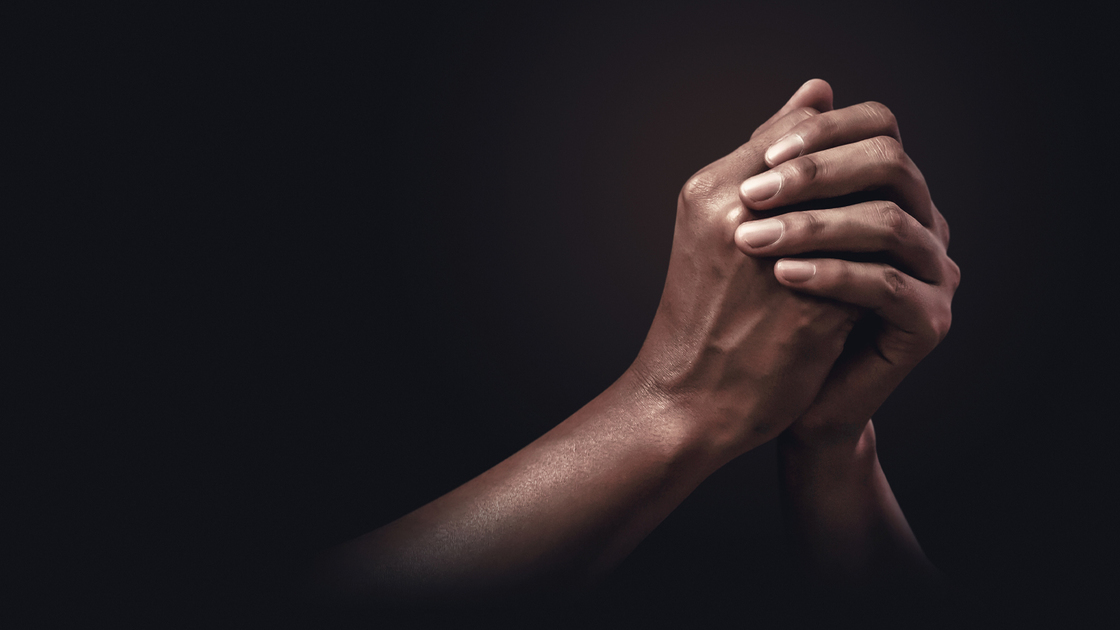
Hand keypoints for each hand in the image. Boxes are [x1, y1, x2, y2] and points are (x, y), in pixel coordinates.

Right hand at [629, 79, 858, 458]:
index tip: (852, 172)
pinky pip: (872, 266)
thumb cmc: (702, 312)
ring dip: (881, 219)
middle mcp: (742, 216)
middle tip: (882, 198)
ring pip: (863, 211)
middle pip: (837, 165)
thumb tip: (819, 91)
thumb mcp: (714, 224)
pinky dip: (883, 266)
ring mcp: (780, 260)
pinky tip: (884, 276)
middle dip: (867, 178)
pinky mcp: (817, 308)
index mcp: (712, 190)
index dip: (835, 148)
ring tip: (884, 236)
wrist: (687, 399)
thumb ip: (762, 159)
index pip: (797, 132)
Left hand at [734, 93, 959, 442]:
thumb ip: (792, 164)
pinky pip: (886, 286)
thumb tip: (813, 88)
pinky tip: (782, 275)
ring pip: (889, 223)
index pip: (877, 131)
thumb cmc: (767, 307)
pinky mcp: (929, 322)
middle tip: (753, 192)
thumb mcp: (774, 225)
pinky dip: (831, 274)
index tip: (762, 156)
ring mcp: (932, 272)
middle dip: (816, 173)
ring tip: (751, 239)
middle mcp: (922, 223)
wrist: (774, 394)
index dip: (822, 134)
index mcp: (889, 192)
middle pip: (892, 166)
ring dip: (814, 225)